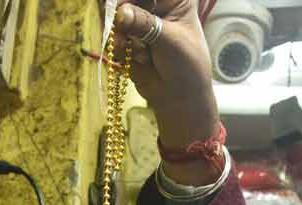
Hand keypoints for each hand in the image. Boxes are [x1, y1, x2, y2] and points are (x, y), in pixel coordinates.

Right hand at [115, 1, 219, 169]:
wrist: (179, 98)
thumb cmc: (186, 66)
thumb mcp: (169, 40)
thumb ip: (144, 23)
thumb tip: (121, 12)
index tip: (123, 7)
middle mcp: (156, 5)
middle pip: (128, 0)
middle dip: (124, 16)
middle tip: (123, 28)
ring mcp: (141, 23)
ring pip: (118, 19)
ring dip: (124, 37)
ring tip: (142, 55)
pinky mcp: (129, 40)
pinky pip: (115, 37)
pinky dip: (123, 50)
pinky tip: (140, 61)